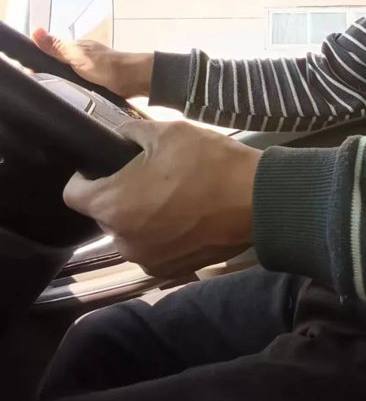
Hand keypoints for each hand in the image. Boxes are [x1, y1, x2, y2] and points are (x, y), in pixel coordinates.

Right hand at [32, 28, 152, 98]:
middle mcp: (83, 58)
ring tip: (49, 96)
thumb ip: (57, 47)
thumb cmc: (106, 66)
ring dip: (62, 85)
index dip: (38, 62)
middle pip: (59, 66)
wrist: (135, 80)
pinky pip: (80, 88)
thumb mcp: (77, 55)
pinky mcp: (98, 84)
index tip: (28, 76)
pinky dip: (73, 92)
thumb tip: (34, 30)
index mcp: (77, 48)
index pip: (51, 53)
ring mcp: (91, 71)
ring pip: (69, 78)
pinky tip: (68, 99)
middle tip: (38, 89)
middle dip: (49, 75)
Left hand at [63, 120, 261, 277]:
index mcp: (113, 205)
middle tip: (151, 174)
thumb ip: (130, 132)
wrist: (257, 200)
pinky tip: (187, 215)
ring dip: (141, 215)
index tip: (108, 165)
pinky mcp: (170, 270)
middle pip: (103, 213)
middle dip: (119, 194)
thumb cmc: (210, 162)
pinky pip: (152, 247)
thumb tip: (118, 137)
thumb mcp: (167, 131)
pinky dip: (162, 233)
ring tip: (173, 195)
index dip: (86, 176)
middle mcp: (122, 240)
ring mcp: (147, 260)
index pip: (73, 193)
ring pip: (129, 231)